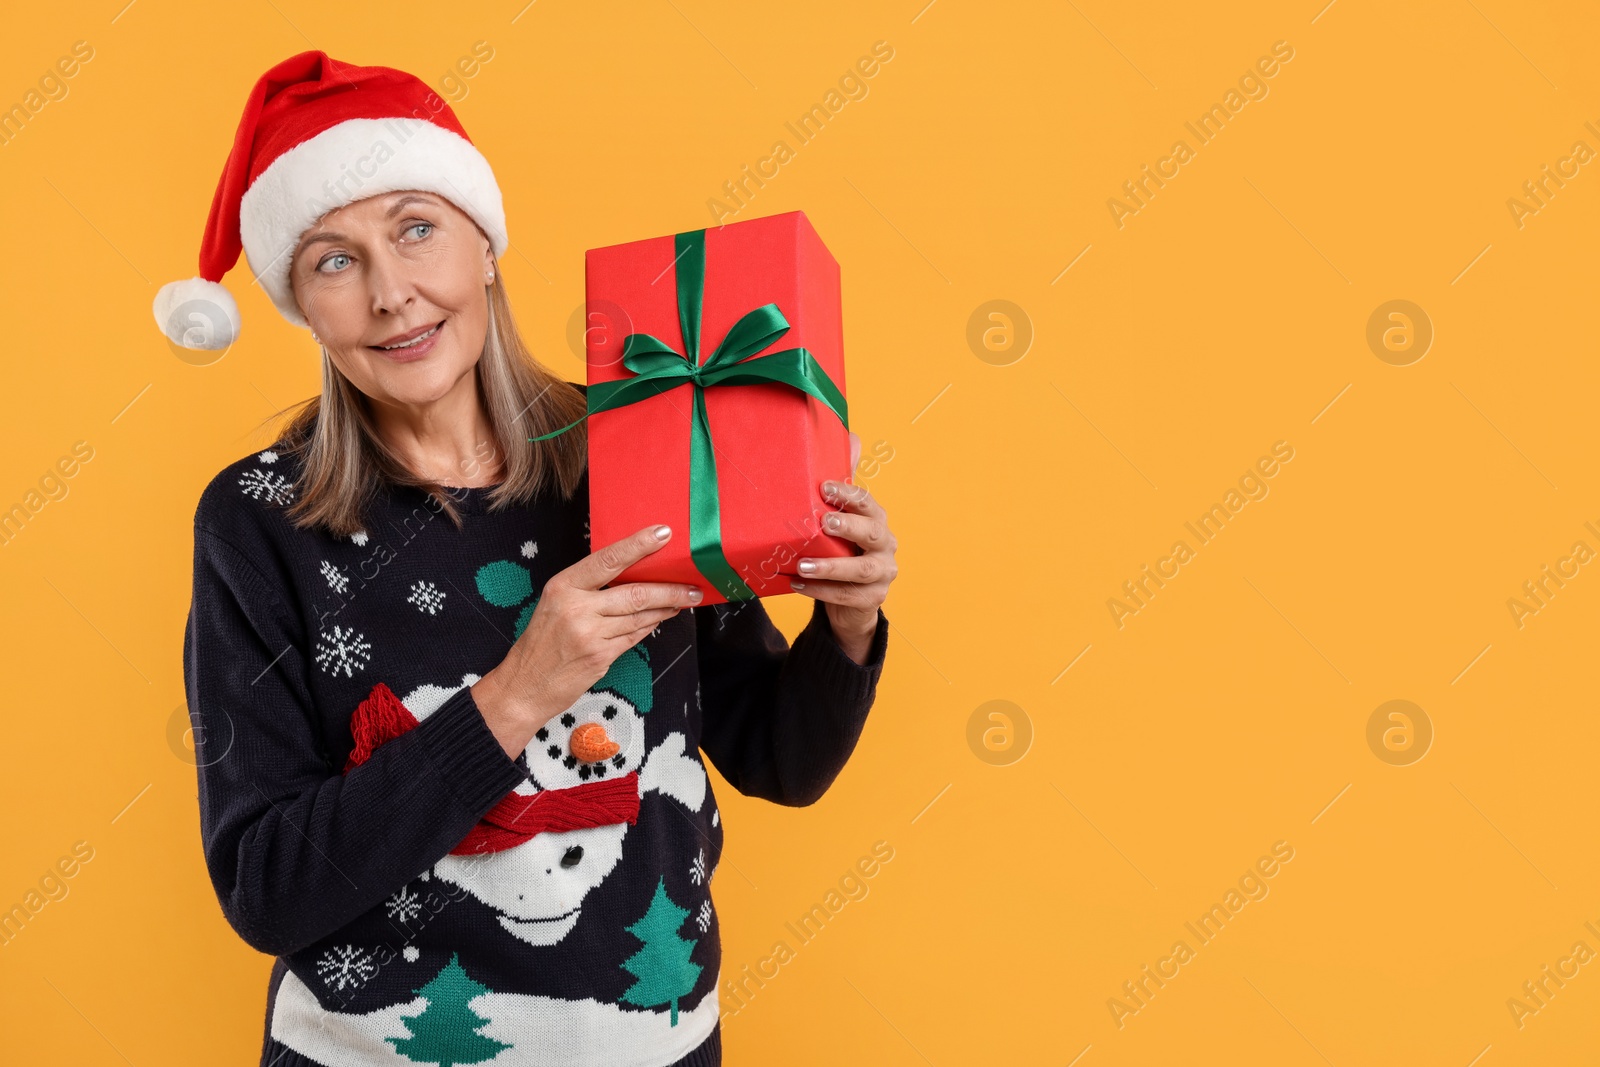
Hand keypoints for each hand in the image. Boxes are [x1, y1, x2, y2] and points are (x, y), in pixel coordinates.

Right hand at [472, 524, 702, 751]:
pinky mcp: (600, 656)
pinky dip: (651, 626)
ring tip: (685, 600)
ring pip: (640, 616)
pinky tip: (662, 619)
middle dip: (669, 589)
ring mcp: (589, 634)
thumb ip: (587, 590)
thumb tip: (631, 574)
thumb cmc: (541, 643)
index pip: (608, 559)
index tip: (664, 534)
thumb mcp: (555, 605)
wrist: (524, 686)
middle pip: (634, 592)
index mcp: (563, 586)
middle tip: (693, 584)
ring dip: (666, 608)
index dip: (639, 545)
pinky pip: (634, 636)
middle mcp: (576, 607)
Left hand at [790, 431, 896, 662]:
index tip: (824, 488)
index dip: (849, 495)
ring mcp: (883, 574)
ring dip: (830, 566)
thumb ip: (844, 485)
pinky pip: (848, 596)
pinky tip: (797, 584)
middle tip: (823, 522)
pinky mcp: (873, 599)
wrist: (851, 598)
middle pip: (873, 534)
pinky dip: (822, 591)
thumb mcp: (841, 518)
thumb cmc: (842, 549)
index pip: (868, 503)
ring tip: (802, 564)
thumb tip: (853, 437)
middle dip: (849, 526)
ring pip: (861, 570)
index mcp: (876, 520)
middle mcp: (885, 544)